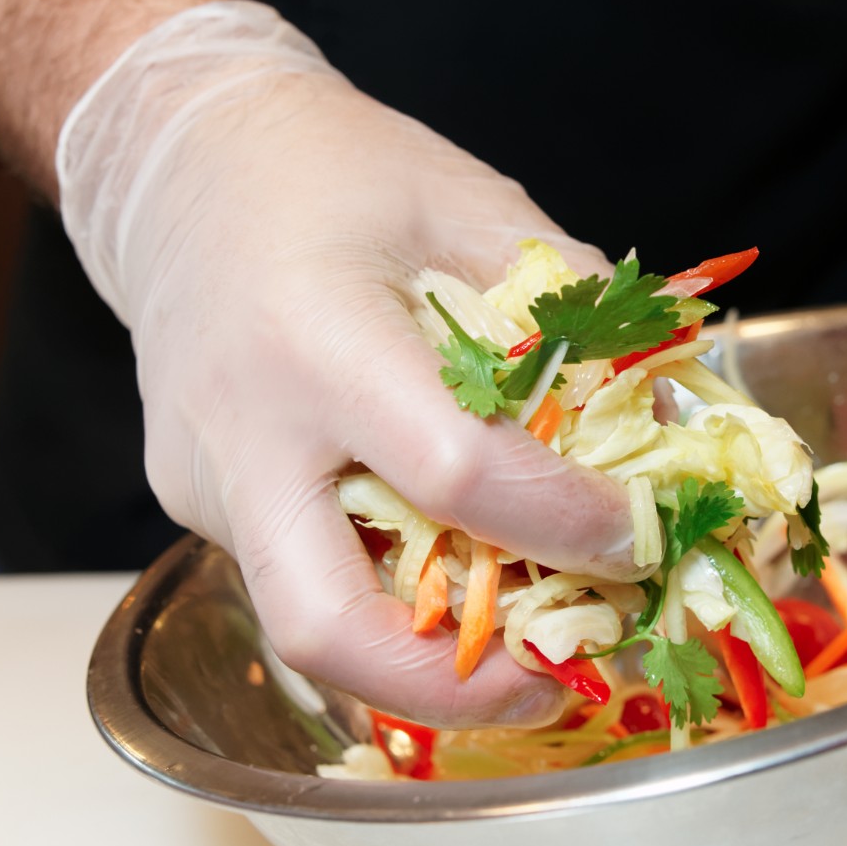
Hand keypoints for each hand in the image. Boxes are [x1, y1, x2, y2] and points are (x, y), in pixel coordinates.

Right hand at [58, 1, 638, 727]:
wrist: (179, 158)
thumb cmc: (332, 169)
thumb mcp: (473, 204)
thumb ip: (571, 313)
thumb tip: (667, 415)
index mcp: (317, 336)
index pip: (456, 474)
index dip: (566, 524)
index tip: (639, 541)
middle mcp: (242, 430)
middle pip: (328, 627)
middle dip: (453, 687)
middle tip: (554, 683)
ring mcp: (202, 480)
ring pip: (307, 623)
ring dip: (422, 654)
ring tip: (519, 632)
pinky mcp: (194, 501)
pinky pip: (297, 573)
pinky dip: (382, 590)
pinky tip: (444, 559)